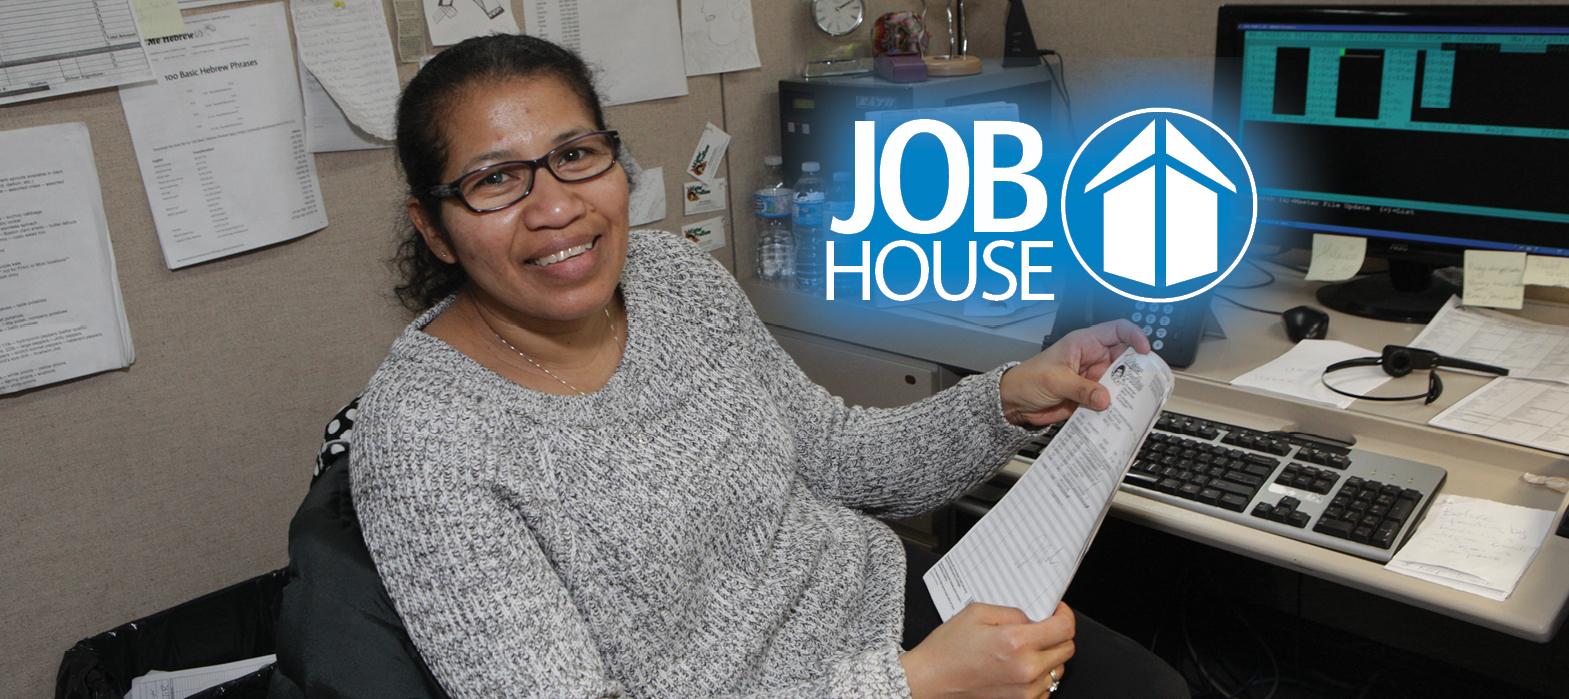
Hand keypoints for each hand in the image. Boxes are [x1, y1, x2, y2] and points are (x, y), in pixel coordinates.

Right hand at [900, 602, 1075, 698]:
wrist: (929, 680)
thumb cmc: (947, 649)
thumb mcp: (977, 613)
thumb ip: (1012, 612)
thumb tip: (1034, 618)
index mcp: (1016, 642)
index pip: (1064, 628)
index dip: (1065, 615)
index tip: (1057, 611)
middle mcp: (1026, 669)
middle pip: (1067, 649)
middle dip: (1058, 634)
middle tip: (1041, 628)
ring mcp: (1025, 691)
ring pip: (1058, 670)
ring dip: (1048, 656)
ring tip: (1025, 650)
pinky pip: (1046, 688)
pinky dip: (1039, 677)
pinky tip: (1019, 668)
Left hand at [999, 320, 1150, 426]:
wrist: (1015, 402)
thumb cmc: (1028, 379)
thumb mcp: (1054, 381)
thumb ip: (1080, 389)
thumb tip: (1104, 398)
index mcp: (1084, 343)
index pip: (1117, 330)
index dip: (1135, 336)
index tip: (1145, 350)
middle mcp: (1093, 358)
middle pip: (1127, 358)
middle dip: (1137, 369)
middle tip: (1144, 383)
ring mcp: (1094, 378)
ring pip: (1122, 381)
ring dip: (1128, 391)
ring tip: (1134, 402)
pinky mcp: (1092, 396)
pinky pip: (1111, 400)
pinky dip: (1117, 406)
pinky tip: (1120, 413)